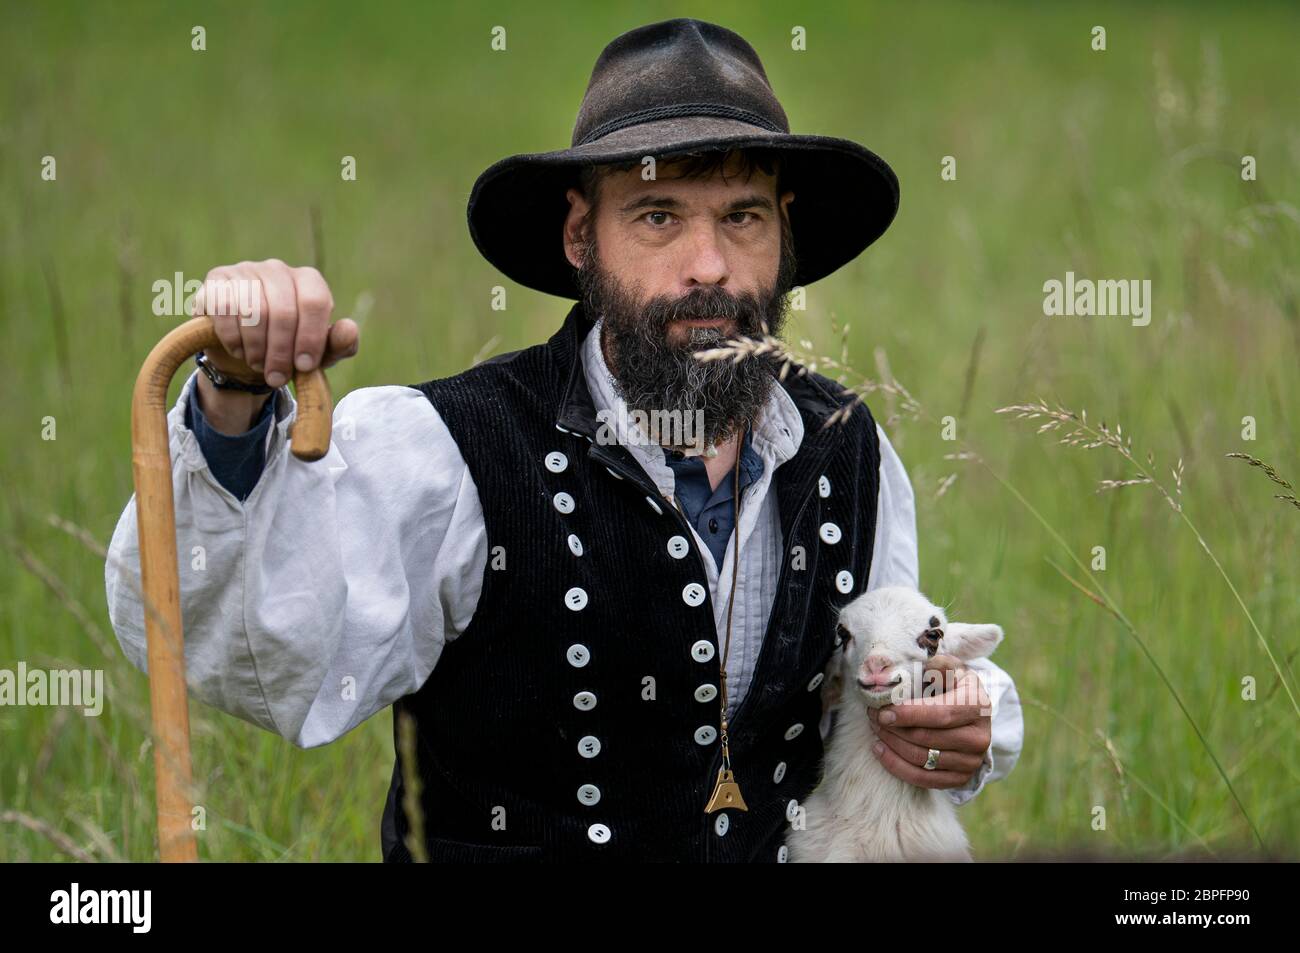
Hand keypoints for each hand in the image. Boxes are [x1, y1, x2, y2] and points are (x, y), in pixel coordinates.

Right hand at [189, 259, 358, 432]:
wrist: (245, 349)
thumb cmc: (289, 348)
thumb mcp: (319, 354)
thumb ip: (339, 344)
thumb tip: (349, 329)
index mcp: (308, 281)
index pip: (315, 301)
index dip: (310, 338)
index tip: (304, 366)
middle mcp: (277, 269)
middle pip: (283, 311)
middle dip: (281, 352)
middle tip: (277, 377)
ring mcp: (246, 270)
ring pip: (253, 311)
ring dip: (256, 348)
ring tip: (259, 365)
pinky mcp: (217, 280)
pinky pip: (224, 309)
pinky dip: (233, 338)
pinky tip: (239, 350)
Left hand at [866, 654, 991, 789]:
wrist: (971, 713)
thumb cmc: (952, 685)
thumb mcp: (949, 667)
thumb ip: (936, 665)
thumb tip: (920, 670)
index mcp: (977, 706)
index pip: (940, 715)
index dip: (908, 715)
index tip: (882, 712)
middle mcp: (979, 737)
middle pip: (927, 739)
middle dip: (894, 728)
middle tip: (873, 716)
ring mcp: (971, 761)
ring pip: (922, 760)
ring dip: (892, 744)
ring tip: (875, 729)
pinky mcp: (960, 779)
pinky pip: (923, 779)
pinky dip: (896, 766)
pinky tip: (880, 749)